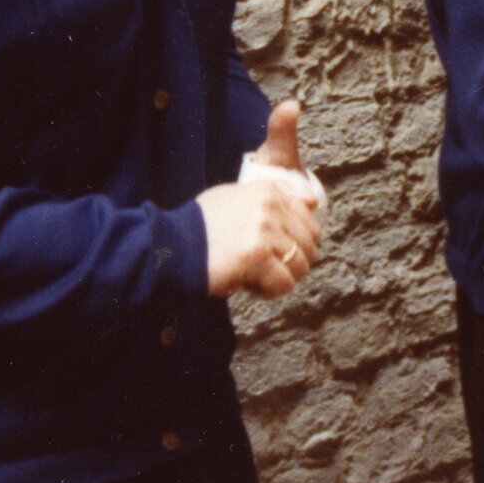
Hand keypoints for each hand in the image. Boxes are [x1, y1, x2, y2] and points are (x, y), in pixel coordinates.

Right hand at [198, 101, 323, 297]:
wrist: (170, 247)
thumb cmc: (202, 227)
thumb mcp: (236, 198)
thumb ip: (275, 196)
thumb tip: (313, 202)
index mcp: (268, 191)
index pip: (310, 220)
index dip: (297, 243)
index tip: (274, 251)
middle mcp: (270, 206)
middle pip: (310, 244)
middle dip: (291, 262)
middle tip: (265, 268)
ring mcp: (264, 230)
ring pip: (300, 265)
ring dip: (281, 278)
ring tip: (256, 277)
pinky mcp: (256, 256)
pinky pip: (284, 283)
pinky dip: (270, 291)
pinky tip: (249, 286)